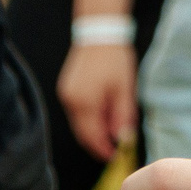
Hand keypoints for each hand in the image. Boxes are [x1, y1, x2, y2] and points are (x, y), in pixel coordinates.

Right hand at [60, 40, 136, 160]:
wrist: (99, 33)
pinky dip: (90, 117)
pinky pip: (77, 111)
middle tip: (116, 146)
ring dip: (95, 129)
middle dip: (99, 142)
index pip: (92, 136)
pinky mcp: (66, 89)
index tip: (116, 156)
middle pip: (83, 132)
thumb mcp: (124, 89)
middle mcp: (70, 101)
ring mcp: (65, 94)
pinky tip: (104, 112)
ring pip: (79, 122)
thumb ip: (122, 116)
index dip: (103, 149)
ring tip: (114, 126)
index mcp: (84, 102)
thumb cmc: (115, 60)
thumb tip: (122, 139)